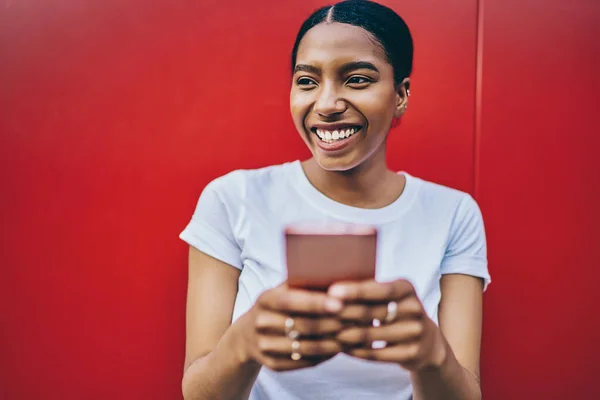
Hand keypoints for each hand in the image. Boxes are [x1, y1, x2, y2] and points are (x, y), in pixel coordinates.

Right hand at [236, 282, 344, 371]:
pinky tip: (338, 348)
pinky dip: (324, 356)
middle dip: (332, 323)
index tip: (340, 303)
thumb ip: (303, 283)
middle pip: (302, 326)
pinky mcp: (272, 365)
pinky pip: (303, 362)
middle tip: (356, 321)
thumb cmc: (277, 305)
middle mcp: (261, 322)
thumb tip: (337, 273)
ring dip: (332, 343)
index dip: (316, 303)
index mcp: (265, 299)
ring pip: (305, 347)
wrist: (246, 336)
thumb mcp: (282, 290)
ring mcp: (265, 346)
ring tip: (352, 336)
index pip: (291, 301)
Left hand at [328, 279, 446, 370]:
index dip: (355, 291)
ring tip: (325, 332)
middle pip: (372, 312)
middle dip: (344, 313)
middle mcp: (414, 308)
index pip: (379, 289)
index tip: (331, 291)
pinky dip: (355, 351)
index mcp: (407, 288)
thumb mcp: (389, 295)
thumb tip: (330, 290)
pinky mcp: (411, 354)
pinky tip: (341, 347)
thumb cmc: (395, 311)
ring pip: (371, 335)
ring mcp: (415, 332)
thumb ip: (366, 290)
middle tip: (320, 315)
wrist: (427, 342)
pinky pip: (376, 354)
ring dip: (344, 334)